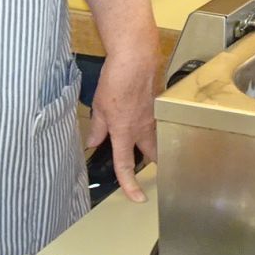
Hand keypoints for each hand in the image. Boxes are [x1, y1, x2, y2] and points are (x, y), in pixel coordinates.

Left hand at [84, 51, 159, 203]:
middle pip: (152, 155)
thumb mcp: (99, 105)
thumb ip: (98, 127)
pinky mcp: (159, 103)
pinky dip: (154, 124)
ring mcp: (154, 116)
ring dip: (154, 144)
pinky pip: (158, 120)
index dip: (130, 185)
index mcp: (124, 132)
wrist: (136, 56)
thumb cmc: (117, 79)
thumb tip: (94, 142)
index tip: (138, 198)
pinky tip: (145, 115)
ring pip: (157, 138)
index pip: (125, 165)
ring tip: (147, 144)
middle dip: (153, 165)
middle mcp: (143, 128)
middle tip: (149, 170)